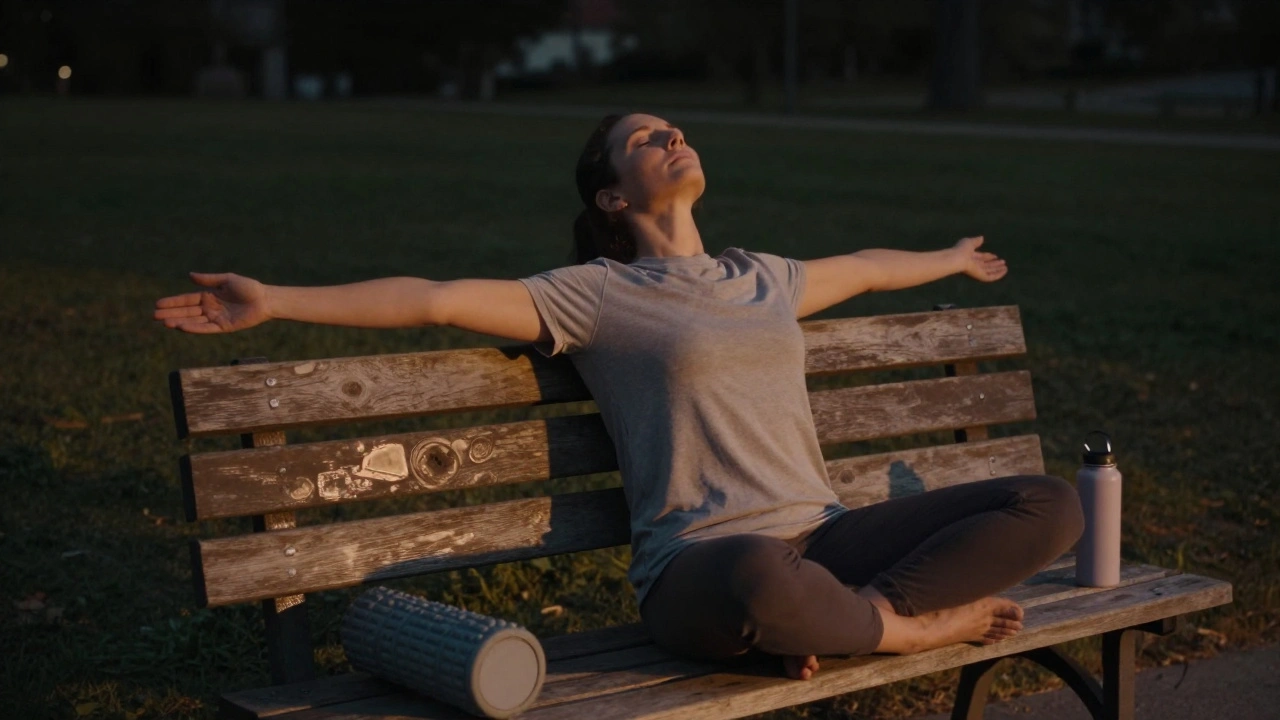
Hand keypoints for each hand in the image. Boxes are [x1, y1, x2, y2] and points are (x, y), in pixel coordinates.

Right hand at [154, 272, 270, 332]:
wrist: (266, 299)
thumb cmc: (249, 287)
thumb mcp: (226, 280)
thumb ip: (208, 279)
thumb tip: (190, 275)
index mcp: (209, 296)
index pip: (186, 300)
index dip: (172, 302)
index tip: (158, 304)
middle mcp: (210, 308)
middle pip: (186, 311)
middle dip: (171, 313)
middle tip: (154, 316)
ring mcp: (216, 318)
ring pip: (193, 321)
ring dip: (179, 322)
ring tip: (165, 323)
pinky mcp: (224, 327)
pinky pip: (206, 328)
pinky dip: (194, 328)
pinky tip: (182, 327)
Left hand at [953, 236, 1006, 282]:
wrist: (958, 258)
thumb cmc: (961, 249)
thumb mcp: (969, 242)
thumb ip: (976, 241)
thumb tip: (981, 237)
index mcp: (971, 256)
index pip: (981, 257)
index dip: (988, 256)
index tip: (995, 255)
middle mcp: (974, 264)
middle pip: (986, 265)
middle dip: (994, 264)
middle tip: (1003, 261)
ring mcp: (977, 271)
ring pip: (989, 271)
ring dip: (998, 269)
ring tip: (1006, 267)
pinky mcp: (980, 276)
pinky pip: (991, 277)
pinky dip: (998, 275)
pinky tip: (1005, 271)